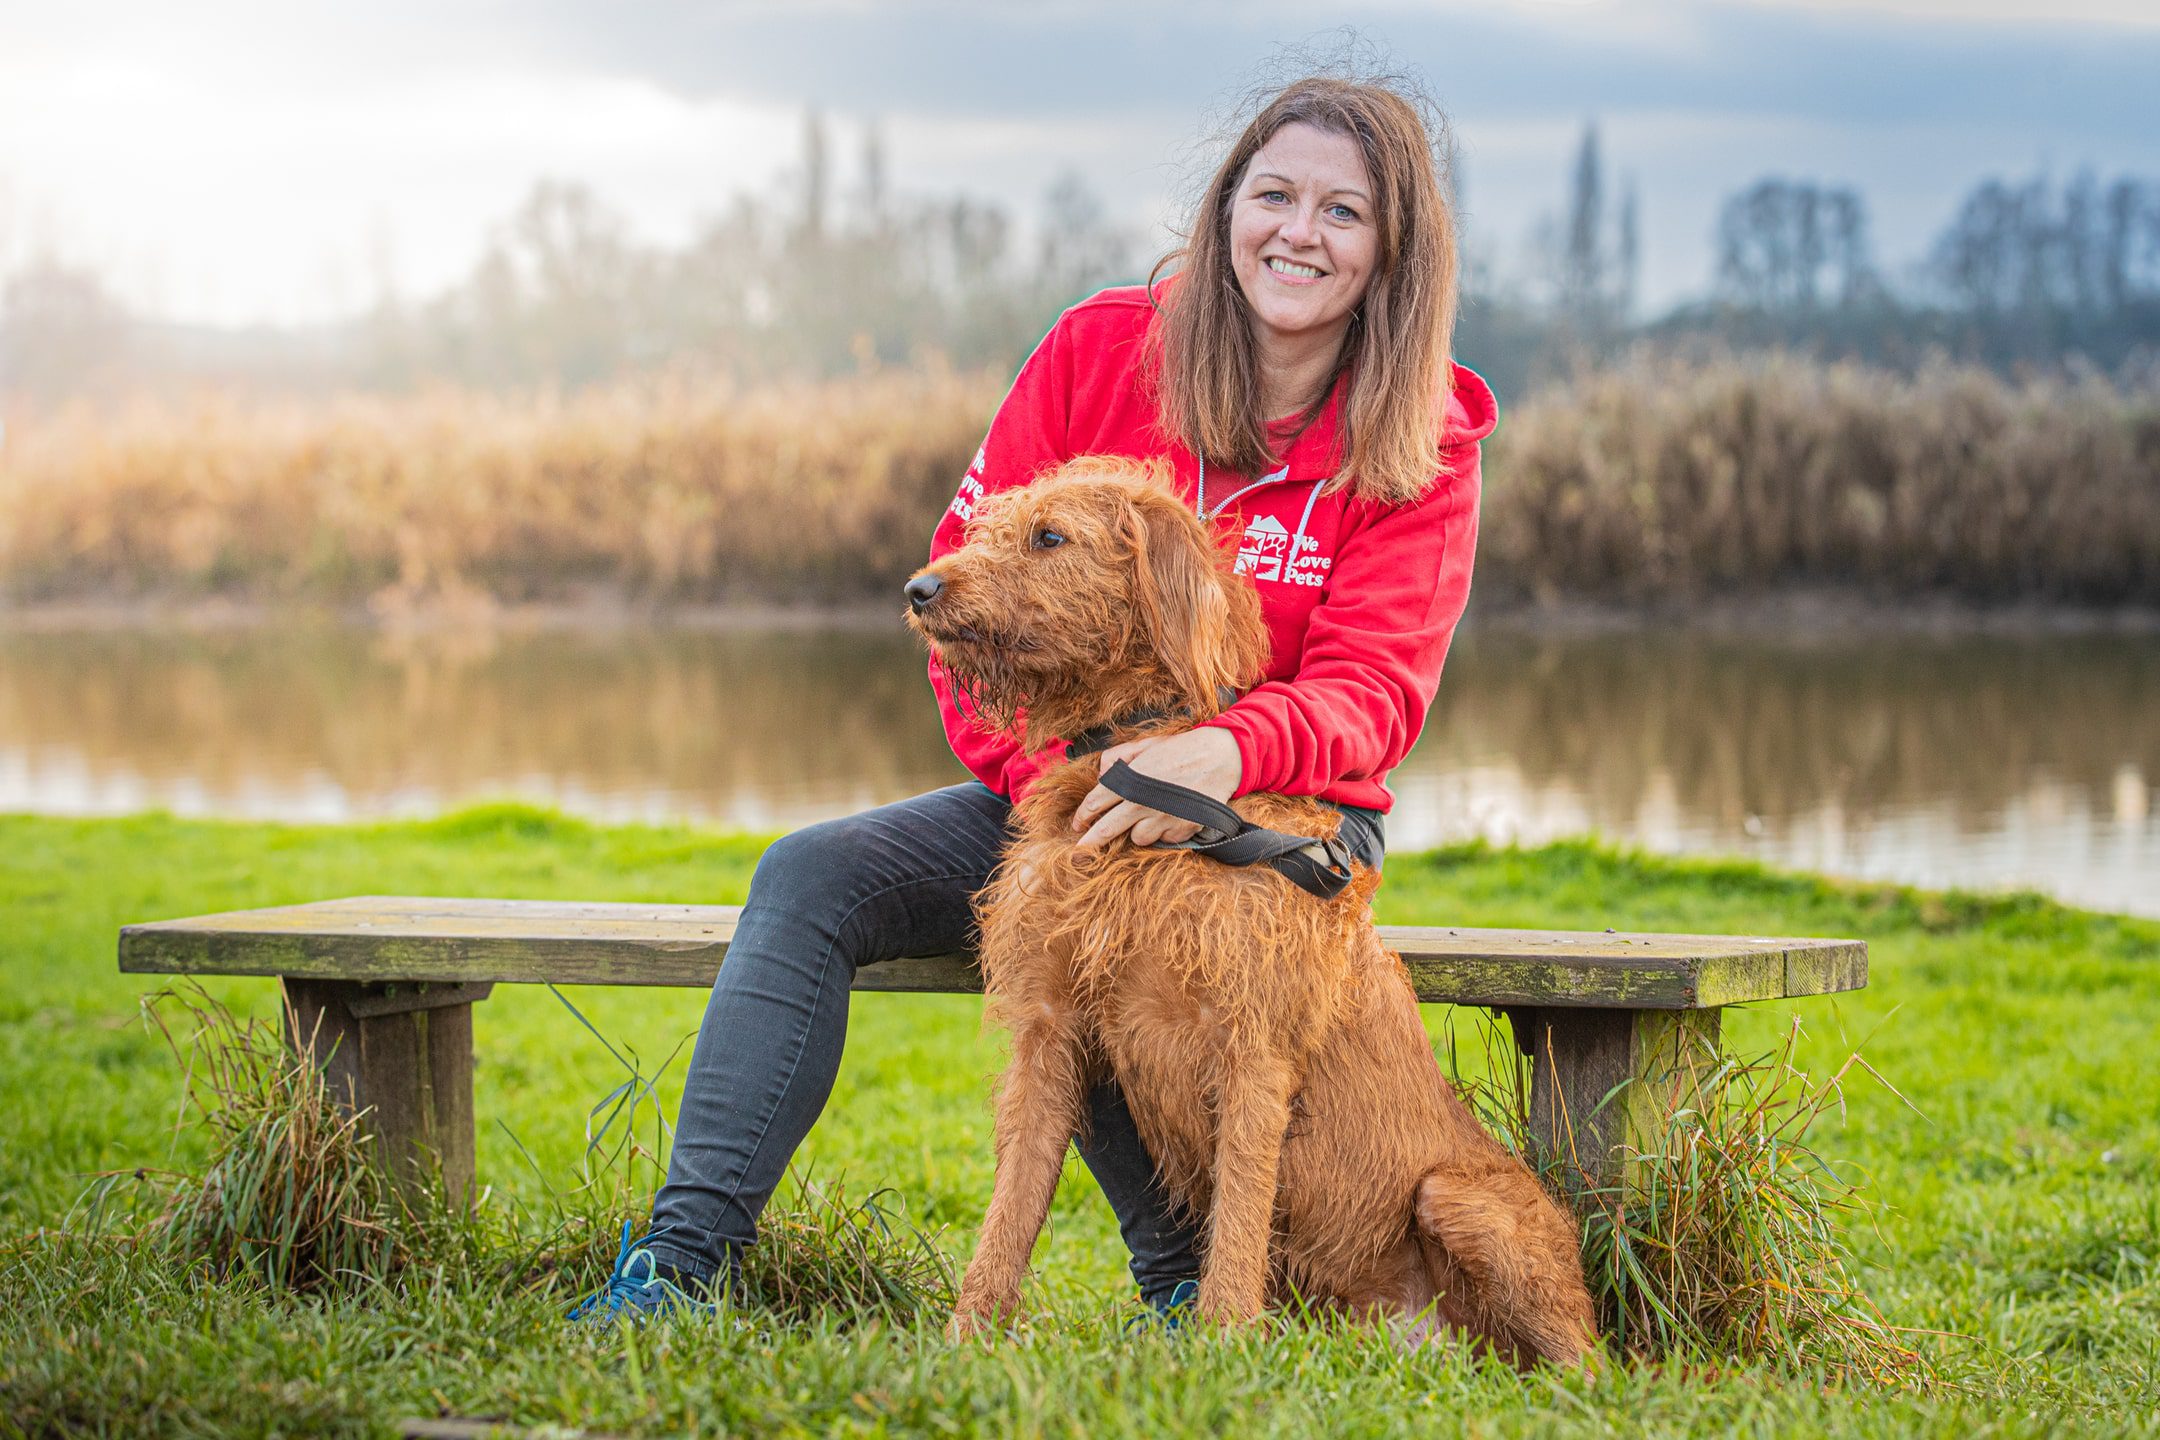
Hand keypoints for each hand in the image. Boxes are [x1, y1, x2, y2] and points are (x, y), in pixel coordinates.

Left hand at [1071, 727, 1242, 848]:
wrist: (1219, 757)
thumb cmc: (1181, 749)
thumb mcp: (1145, 745)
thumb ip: (1117, 757)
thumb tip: (1101, 773)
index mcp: (1128, 781)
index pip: (1094, 804)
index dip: (1081, 816)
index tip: (1077, 824)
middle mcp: (1141, 803)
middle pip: (1106, 830)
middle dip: (1090, 842)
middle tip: (1080, 850)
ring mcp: (1162, 819)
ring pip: (1138, 839)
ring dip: (1137, 831)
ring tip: (1148, 815)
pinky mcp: (1181, 829)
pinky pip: (1164, 840)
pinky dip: (1164, 831)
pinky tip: (1170, 816)